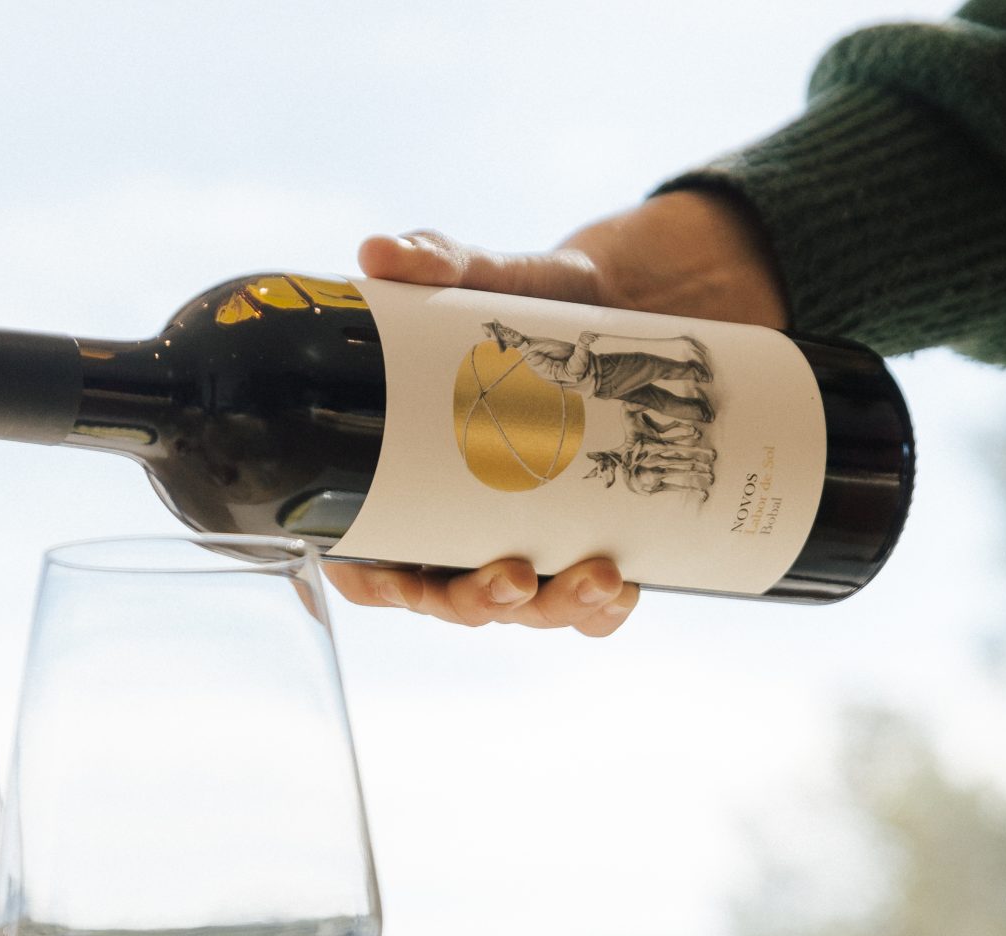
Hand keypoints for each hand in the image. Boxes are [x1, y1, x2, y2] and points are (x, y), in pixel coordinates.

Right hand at [331, 190, 787, 638]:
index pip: (369, 557)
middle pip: (447, 599)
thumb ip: (441, 261)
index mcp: (411, 478)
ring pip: (522, 609)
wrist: (635, 301)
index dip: (372, 584)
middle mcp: (461, 521)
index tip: (395, 580)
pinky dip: (603, 611)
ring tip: (594, 579)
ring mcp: (526, 537)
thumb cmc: (537, 300)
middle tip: (512, 578)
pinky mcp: (589, 540)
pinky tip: (622, 588)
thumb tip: (384, 253)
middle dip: (477, 605)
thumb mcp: (494, 276)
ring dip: (551, 611)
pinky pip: (587, 606)